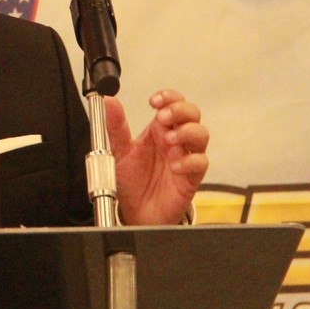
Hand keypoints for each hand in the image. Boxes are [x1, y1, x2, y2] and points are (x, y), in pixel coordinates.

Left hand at [107, 89, 208, 225]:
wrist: (136, 211)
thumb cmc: (132, 180)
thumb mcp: (119, 150)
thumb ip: (115, 126)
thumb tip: (108, 101)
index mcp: (158, 129)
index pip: (173, 103)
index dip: (169, 97)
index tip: (154, 101)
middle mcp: (174, 140)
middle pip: (192, 113)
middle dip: (180, 110)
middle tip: (163, 117)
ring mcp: (185, 157)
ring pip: (201, 135)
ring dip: (187, 132)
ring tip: (169, 140)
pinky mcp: (191, 177)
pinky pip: (200, 163)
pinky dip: (189, 161)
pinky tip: (174, 165)